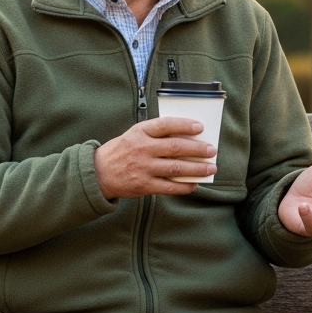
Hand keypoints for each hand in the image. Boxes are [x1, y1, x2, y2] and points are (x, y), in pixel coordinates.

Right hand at [93, 117, 216, 198]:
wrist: (99, 172)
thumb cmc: (122, 150)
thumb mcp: (135, 134)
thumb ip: (156, 134)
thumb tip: (186, 137)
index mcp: (140, 132)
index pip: (165, 125)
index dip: (184, 125)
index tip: (200, 127)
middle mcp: (142, 149)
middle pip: (175, 147)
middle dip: (197, 149)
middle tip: (212, 150)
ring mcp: (143, 168)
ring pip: (175, 168)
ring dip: (196, 169)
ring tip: (210, 168)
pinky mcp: (144, 185)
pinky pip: (169, 187)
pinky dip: (184, 186)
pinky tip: (195, 184)